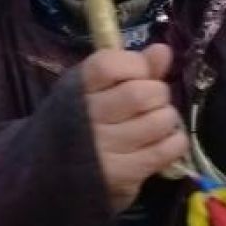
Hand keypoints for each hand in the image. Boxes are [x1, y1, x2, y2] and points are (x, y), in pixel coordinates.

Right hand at [81, 45, 187, 211]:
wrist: (51, 172)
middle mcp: (87, 117)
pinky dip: (174, 142)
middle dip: (158, 93)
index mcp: (77, 87)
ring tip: (155, 122)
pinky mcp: (121, 174)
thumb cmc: (78, 120)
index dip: (136, 66)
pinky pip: (166, 150)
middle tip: (152, 102)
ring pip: (159, 121)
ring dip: (167, 118)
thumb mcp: (93, 88)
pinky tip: (162, 141)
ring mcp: (103, 148)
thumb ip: (130, 67)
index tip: (138, 74)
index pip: (112, 65)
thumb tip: (163, 51)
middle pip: (142, 94)